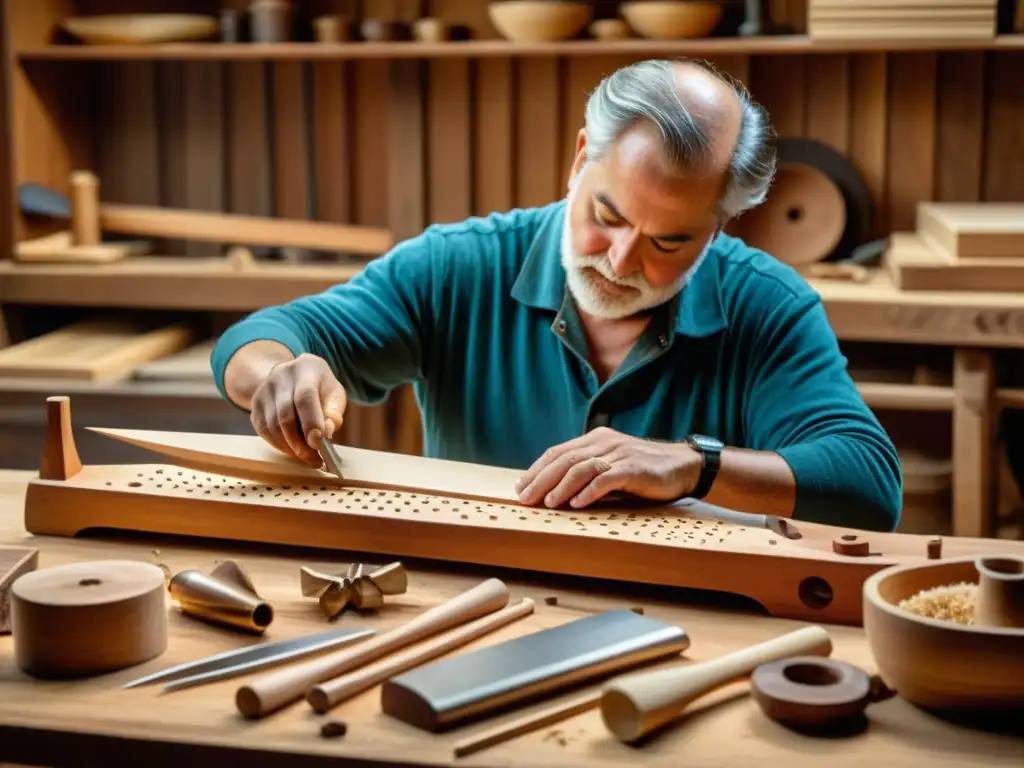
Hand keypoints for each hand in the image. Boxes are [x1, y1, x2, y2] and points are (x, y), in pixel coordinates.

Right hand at [249, 353, 347, 466]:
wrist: (293, 376)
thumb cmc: (320, 388)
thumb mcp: (334, 394)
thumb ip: (333, 412)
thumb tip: (327, 432)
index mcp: (306, 367)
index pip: (305, 396)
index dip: (311, 422)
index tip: (319, 444)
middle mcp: (281, 374)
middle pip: (286, 414)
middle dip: (301, 442)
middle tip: (315, 459)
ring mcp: (264, 389)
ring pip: (272, 425)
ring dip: (290, 447)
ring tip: (307, 457)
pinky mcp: (255, 403)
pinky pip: (264, 430)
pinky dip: (279, 445)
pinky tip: (293, 450)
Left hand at [514, 427, 701, 508]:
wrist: (683, 465)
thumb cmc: (644, 469)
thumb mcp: (612, 464)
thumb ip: (588, 470)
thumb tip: (555, 489)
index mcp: (596, 439)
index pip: (558, 452)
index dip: (537, 469)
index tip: (520, 487)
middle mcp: (605, 442)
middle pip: (565, 459)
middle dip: (541, 479)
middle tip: (525, 498)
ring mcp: (619, 454)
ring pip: (582, 468)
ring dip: (561, 486)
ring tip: (548, 503)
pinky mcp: (634, 469)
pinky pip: (607, 478)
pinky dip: (590, 491)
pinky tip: (578, 503)